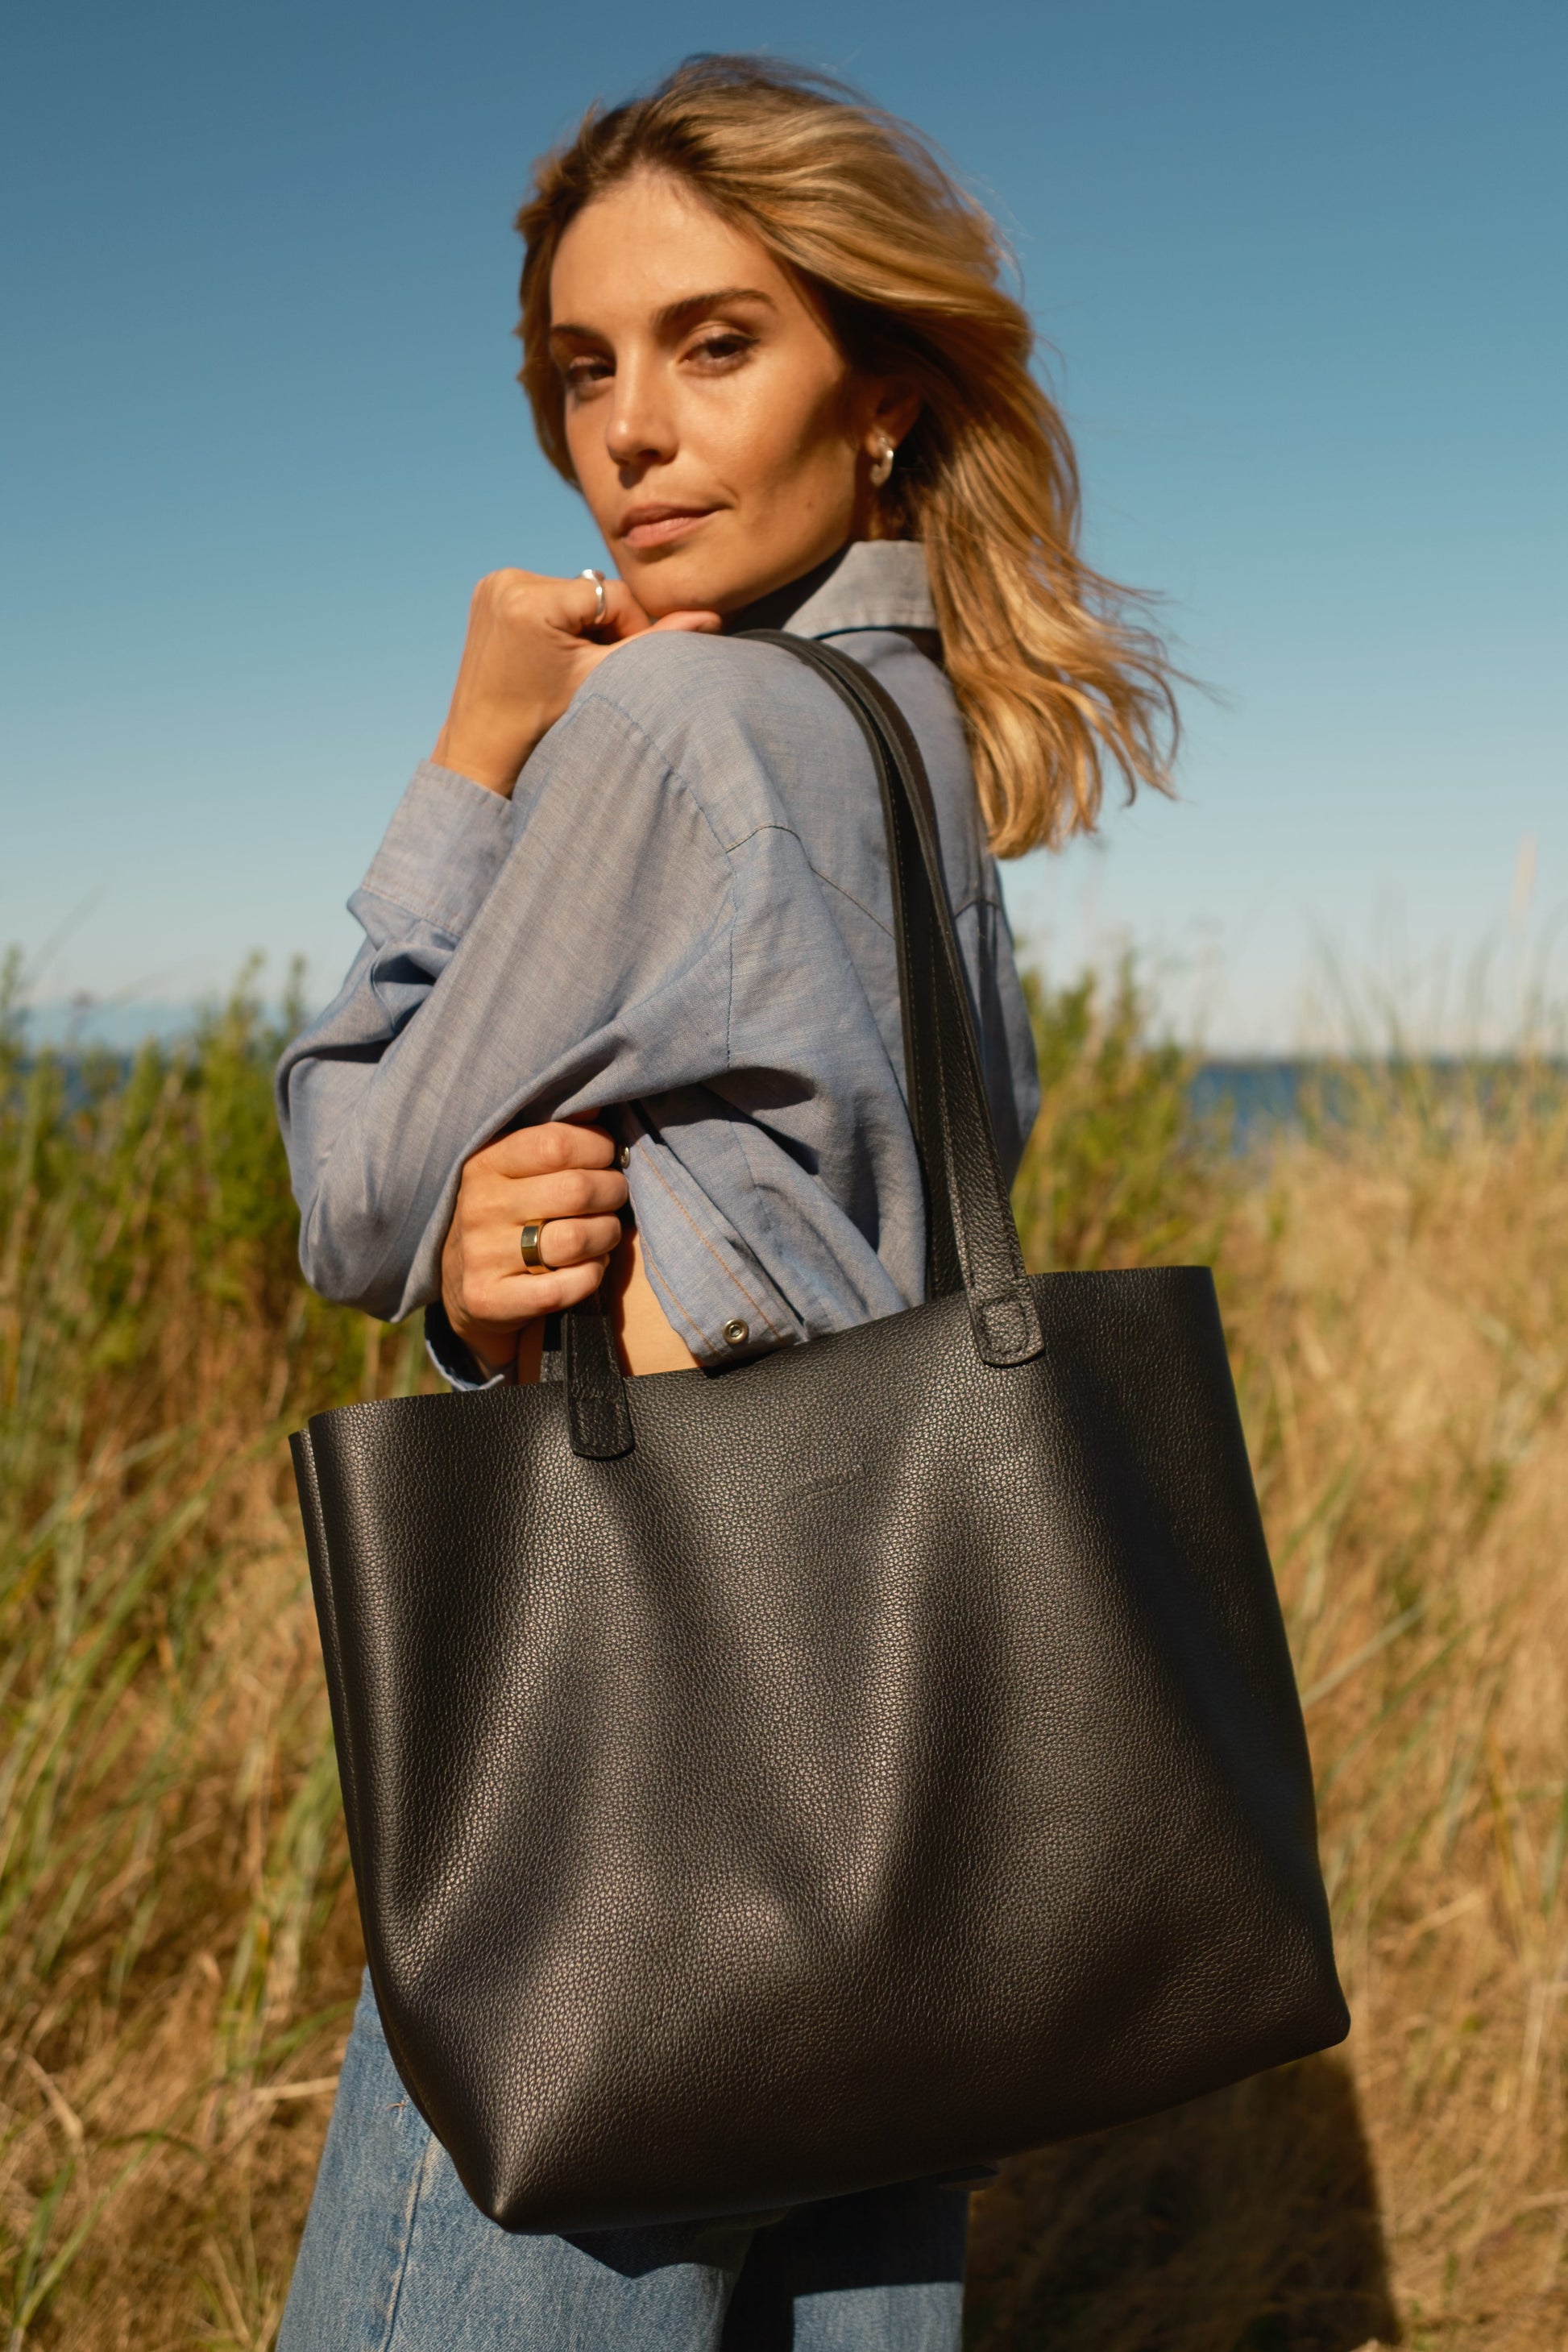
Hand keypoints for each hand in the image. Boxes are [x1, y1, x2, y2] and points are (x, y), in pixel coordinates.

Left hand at [431, 570, 720, 794]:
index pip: (615, 597)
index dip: (631, 633)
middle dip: (606, 628)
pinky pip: (547, 594)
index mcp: (530, 600)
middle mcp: (507, 581)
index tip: (619, 670)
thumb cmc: (542, 725)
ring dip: (586, 623)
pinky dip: (560, 619)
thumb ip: (655, 645)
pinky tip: (551, 655)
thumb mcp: (603, 681)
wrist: (482, 749)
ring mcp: (494, 583)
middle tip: (594, 670)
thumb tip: (710, 616)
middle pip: (594, 592)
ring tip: (571, 666)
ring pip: (574, 593)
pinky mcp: (490, 590)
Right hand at [441, 1121, 628, 1378]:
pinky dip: (593, 1274)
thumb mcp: (514, 1168)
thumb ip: (553, 1134)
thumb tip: (594, 1105)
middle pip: (577, 1190)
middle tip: (614, 1196)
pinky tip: (589, 1265)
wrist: (464, 1288)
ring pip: (578, 1239)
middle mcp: (480, 1207)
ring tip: (605, 1232)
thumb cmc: (506, 1215)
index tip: (606, 1157)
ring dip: (608, 1234)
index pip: (557, 1143)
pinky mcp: (494, 1299)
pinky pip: (570, 1285)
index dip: (598, 1148)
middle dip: (613, 1191)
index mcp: (485, 1164)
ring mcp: (483, 1256)